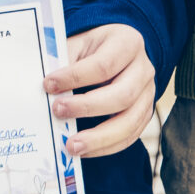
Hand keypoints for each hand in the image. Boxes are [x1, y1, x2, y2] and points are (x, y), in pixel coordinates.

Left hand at [45, 23, 154, 158]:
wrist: (116, 51)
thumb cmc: (93, 49)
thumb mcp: (80, 43)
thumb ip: (66, 61)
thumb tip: (47, 89)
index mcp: (128, 43)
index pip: (103, 65)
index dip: (75, 77)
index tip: (48, 84)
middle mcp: (144, 69)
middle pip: (123, 95)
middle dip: (87, 107)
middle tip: (57, 112)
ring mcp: (148, 94)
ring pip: (130, 122)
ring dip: (98, 138)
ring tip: (71, 146)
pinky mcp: (145, 115)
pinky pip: (129, 137)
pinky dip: (105, 147)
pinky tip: (84, 150)